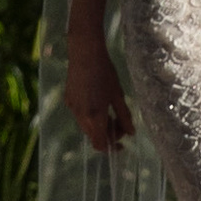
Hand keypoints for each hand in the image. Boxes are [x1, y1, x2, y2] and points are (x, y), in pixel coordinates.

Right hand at [65, 32, 135, 150]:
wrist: (85, 53)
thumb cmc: (105, 72)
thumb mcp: (118, 95)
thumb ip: (124, 116)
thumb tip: (132, 133)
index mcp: (95, 116)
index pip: (100, 144)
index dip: (112, 147)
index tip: (122, 144)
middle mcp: (81, 116)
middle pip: (94, 136)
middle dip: (107, 133)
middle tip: (119, 120)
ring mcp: (72, 108)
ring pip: (86, 126)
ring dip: (98, 124)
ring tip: (109, 108)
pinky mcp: (68, 99)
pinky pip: (80, 114)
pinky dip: (90, 114)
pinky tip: (97, 97)